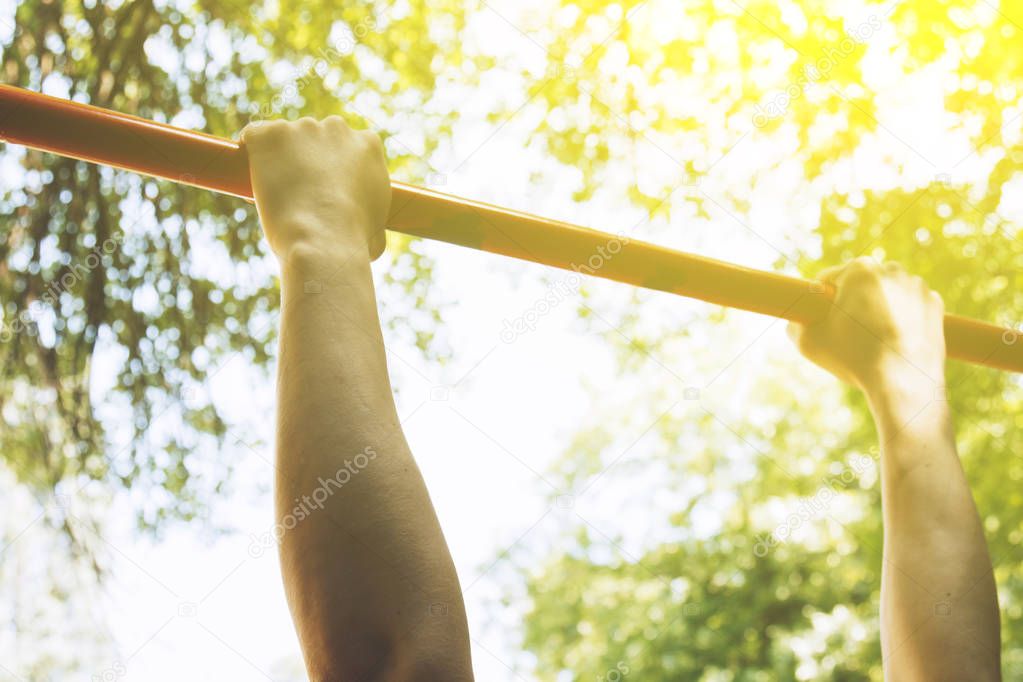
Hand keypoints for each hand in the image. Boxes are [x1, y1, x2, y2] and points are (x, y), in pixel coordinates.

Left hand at [242, 116, 390, 264]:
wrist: (323, 239)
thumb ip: (373, 220)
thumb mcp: (378, 232)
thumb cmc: (354, 242)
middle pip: (317, 136)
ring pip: (285, 137)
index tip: (326, 186)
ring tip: (274, 191)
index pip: (349, 145)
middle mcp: (337, 129)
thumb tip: (371, 237)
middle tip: (299, 189)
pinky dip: (250, 152)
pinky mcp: (269, 135)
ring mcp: (301, 128)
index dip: (335, 166)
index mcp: (368, 145)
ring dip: (279, 157)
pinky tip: (249, 173)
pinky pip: (254, 136)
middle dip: (308, 157)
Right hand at [788, 258, 945, 390]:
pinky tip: (893, 341)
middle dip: (851, 301)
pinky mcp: (935, 306)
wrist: (903, 383)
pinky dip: (902, 318)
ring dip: (878, 308)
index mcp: (859, 270)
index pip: (828, 279)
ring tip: (871, 339)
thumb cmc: (853, 358)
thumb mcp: (807, 342)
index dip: (819, 300)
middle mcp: (892, 270)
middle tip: (845, 331)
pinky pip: (910, 307)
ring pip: (887, 293)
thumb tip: (796, 322)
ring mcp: (918, 287)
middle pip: (860, 284)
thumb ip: (794, 325)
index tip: (820, 318)